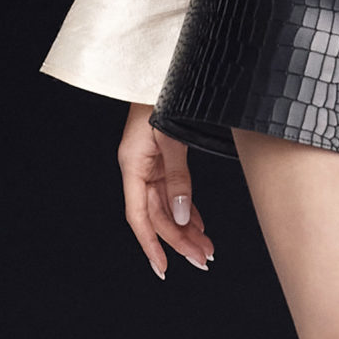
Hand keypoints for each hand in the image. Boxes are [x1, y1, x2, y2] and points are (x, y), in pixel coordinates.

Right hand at [118, 102, 214, 274]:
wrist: (159, 70)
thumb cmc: (161, 96)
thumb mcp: (170, 138)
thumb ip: (177, 177)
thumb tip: (181, 215)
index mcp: (132, 165)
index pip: (139, 217)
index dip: (151, 245)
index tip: (163, 268)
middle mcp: (138, 168)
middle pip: (157, 215)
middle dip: (180, 240)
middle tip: (203, 259)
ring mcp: (150, 164)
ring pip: (167, 206)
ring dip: (186, 227)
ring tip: (207, 248)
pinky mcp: (162, 157)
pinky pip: (173, 191)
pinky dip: (187, 208)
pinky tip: (199, 223)